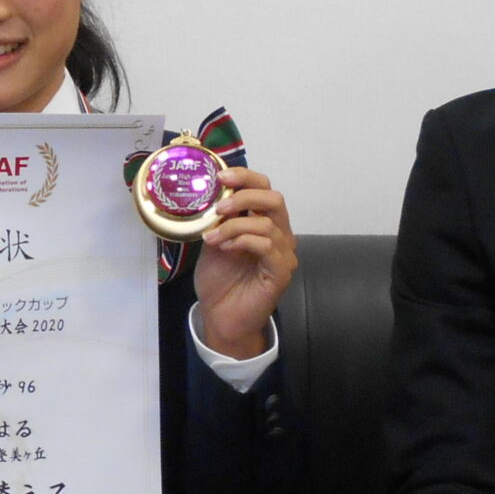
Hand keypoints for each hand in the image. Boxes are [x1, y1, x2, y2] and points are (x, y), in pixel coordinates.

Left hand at [192, 166, 295, 358]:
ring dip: (233, 226)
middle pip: (274, 199)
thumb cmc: (219, 280)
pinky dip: (242, 241)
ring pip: (267, 223)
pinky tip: (224, 248)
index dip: (245, 177)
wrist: (221, 317)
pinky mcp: (280, 272)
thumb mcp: (214, 241)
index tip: (220, 176)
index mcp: (265, 222)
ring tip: (211, 238)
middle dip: (244, 196)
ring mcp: (283, 254)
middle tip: (218, 207)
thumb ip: (219, 219)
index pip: (265, 188)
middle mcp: (280, 234)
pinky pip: (267, 245)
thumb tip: (211, 192)